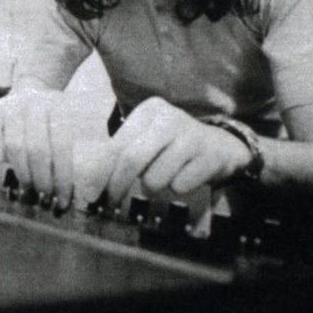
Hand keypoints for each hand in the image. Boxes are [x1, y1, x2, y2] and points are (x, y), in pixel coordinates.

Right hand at [0, 89, 98, 210]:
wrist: (30, 93)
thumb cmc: (56, 120)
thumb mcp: (77, 122)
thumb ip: (88, 146)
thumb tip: (91, 188)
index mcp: (59, 106)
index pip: (62, 145)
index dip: (62, 176)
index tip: (64, 199)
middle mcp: (35, 104)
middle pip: (37, 149)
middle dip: (42, 179)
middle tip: (46, 196)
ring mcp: (12, 107)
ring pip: (14, 145)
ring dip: (22, 172)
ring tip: (29, 188)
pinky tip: (4, 163)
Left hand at [92, 97, 252, 207]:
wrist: (221, 145)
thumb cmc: (172, 145)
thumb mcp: (146, 140)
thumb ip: (120, 155)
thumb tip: (90, 184)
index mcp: (149, 110)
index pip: (116, 145)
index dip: (101, 173)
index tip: (91, 194)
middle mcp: (169, 117)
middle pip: (132, 159)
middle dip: (118, 185)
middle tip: (113, 201)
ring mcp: (191, 136)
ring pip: (155, 178)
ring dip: (153, 186)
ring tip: (163, 176)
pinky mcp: (209, 156)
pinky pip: (179, 186)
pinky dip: (177, 188)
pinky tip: (185, 175)